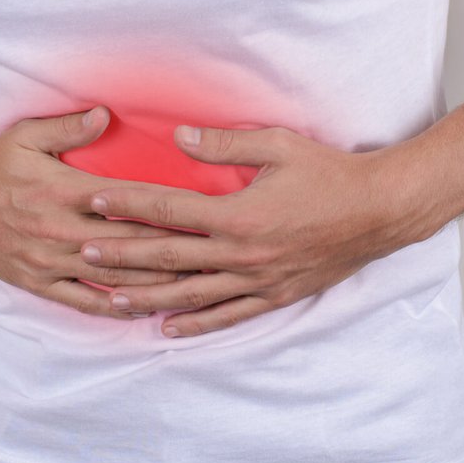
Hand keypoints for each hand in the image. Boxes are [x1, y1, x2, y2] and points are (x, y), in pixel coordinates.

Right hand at [0, 105, 202, 319]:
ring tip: (193, 285)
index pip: (129, 201)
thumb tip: (106, 114)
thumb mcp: (25, 135)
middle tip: (217, 253)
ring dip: (155, 283)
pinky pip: (83, 301)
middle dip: (176, 251)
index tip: (205, 212)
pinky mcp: (40, 282)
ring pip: (114, 278)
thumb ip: (68, 126)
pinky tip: (144, 310)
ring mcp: (51, 262)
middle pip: (132, 245)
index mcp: (63, 192)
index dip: (169, 209)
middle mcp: (61, 231)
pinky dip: (116, 308)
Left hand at [81, 124, 421, 336]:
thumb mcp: (278, 145)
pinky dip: (195, 324)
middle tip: (82, 252)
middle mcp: (243, 253)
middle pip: (169, 257)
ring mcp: (258, 279)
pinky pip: (228, 315)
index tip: (94, 200)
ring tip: (110, 297)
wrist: (380, 211)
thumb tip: (178, 135)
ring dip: (148, 296)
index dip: (128, 204)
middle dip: (122, 255)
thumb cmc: (331, 173)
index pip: (169, 210)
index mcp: (240, 214)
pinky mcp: (275, 295)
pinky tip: (167, 327)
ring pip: (191, 294)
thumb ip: (224, 143)